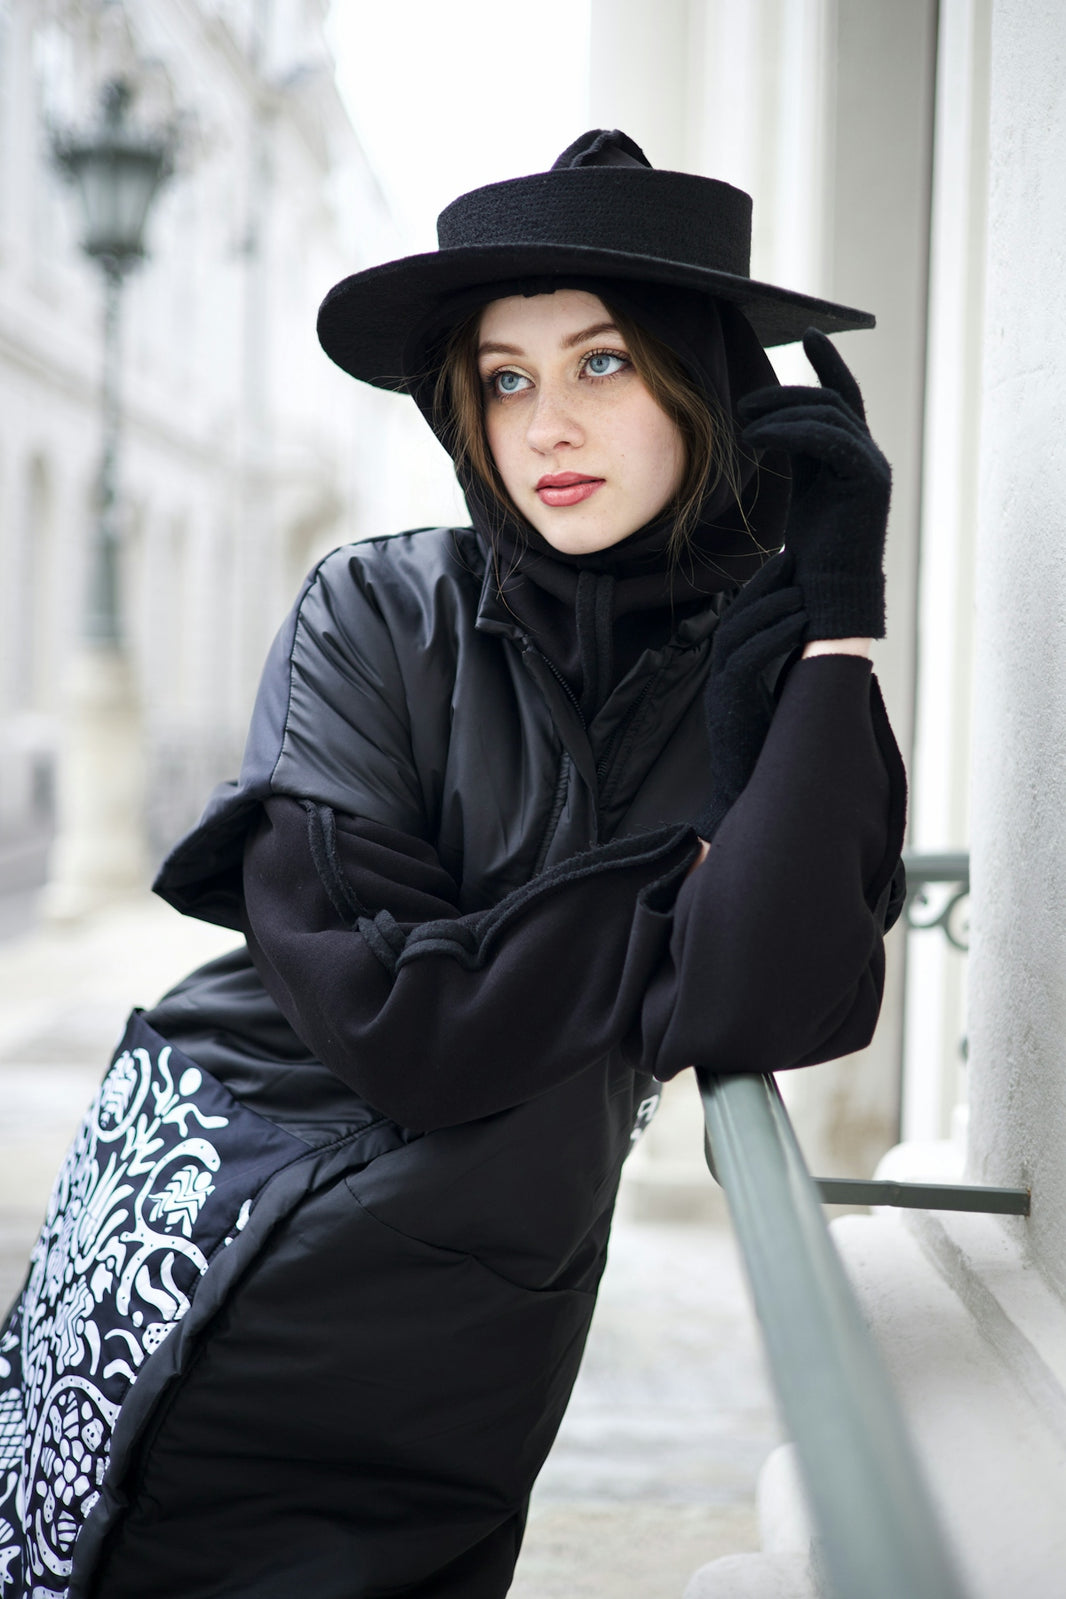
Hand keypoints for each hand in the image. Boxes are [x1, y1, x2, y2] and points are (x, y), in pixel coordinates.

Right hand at [693, 552, 807, 841]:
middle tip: (793, 561)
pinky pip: (746, 661)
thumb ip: (791, 676)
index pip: (743, 619)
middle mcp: (722, 678)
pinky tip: (799, 623)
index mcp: (734, 675)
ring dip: (772, 607)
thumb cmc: (771, 760)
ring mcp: (722, 691)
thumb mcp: (783, 707)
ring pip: (740, 633)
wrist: (753, 803)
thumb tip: (823, 647)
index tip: (791, 564)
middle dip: (765, 586)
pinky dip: (773, 637)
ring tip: (802, 590)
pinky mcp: (728, 706)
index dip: (763, 590)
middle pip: (737, 616)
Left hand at [738, 329, 890, 640]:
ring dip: (782, 412)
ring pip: (829, 415)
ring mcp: (873, 467)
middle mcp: (869, 456)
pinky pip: (829, 439)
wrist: (827, 594)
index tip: (808, 335)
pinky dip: (790, 432)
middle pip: (831, 401)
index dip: (828, 363)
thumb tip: (767, 425)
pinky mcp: (868, 482)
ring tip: (745, 424)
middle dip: (786, 394)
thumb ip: (797, 455)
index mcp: (853, 456)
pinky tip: (758, 437)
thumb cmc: (809, 553)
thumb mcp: (800, 492)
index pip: (844, 396)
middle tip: (744, 405)